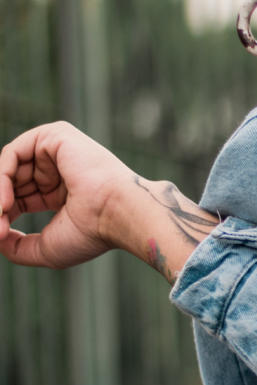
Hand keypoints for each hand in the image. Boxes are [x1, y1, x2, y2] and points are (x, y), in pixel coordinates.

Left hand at [0, 122, 132, 267]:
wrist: (116, 214)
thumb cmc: (91, 234)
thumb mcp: (45, 249)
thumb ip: (17, 248)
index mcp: (61, 192)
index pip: (19, 197)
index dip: (5, 215)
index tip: (0, 235)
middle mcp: (58, 169)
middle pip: (12, 181)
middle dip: (1, 205)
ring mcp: (56, 150)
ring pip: (9, 167)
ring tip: (1, 215)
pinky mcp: (54, 136)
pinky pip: (13, 153)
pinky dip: (1, 178)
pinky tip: (5, 202)